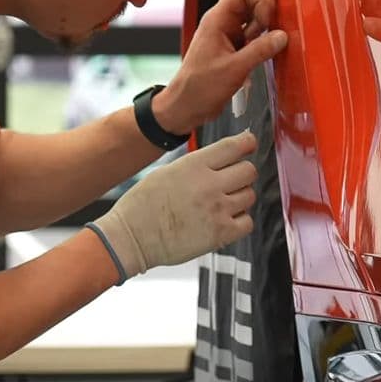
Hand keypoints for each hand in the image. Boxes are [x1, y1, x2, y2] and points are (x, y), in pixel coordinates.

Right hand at [91, 131, 258, 278]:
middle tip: (231, 180)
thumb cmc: (143, 206)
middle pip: (249, 170)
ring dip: (240, 198)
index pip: (235, 146)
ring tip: (221, 204)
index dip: (247, 143)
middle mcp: (209, 185)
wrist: (131, 238)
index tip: (249, 145)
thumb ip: (198, 165)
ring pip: (250, 196)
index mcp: (194, 165)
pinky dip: (240, 221)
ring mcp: (217, 210)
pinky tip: (224, 220)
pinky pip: (247, 222)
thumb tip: (222, 159)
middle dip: (242, 174)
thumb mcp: (167, 171)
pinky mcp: (221, 234)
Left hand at [158, 0, 288, 132]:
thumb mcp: (234, 70)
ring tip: (267, 39)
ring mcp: (227, 30)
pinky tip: (266, 47)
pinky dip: (264, 33)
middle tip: (272, 22)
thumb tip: (281, 36)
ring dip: (265, 19)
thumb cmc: (199, 88)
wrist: (186, 105)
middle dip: (265, 1)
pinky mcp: (233, 42)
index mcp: (217, 19)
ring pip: (251, 8)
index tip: (268, 21)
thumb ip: (260, 51)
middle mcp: (222, 19)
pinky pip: (252, 27)